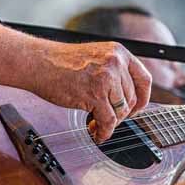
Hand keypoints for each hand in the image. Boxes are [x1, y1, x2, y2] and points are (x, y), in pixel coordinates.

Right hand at [32, 40, 151, 141]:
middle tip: (108, 119)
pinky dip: (104, 131)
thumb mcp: (96, 58)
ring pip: (121, 111)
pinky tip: (96, 132)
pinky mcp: (95, 94)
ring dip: (111, 123)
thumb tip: (125, 97)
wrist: (39, 62)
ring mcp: (106, 78)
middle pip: (132, 98)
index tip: (136, 109)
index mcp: (119, 52)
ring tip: (98, 125)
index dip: (143, 99)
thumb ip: (113, 72)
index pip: (144, 79)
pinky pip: (108, 121)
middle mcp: (116, 63)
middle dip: (122, 114)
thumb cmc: (61, 63)